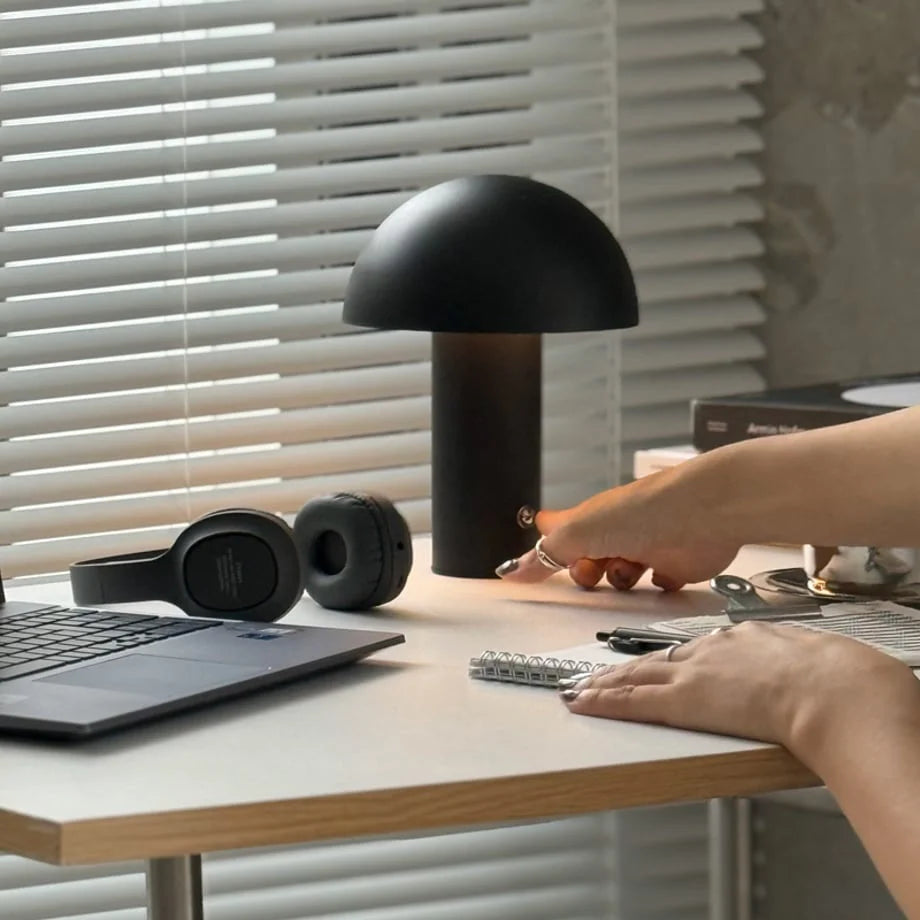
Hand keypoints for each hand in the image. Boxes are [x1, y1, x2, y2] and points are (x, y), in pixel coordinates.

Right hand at [496, 465, 741, 591]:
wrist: (702, 515)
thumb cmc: (641, 511)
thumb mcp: (578, 534)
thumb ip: (545, 556)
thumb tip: (509, 571)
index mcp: (588, 518)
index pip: (557, 529)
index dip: (546, 542)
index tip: (534, 558)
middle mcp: (615, 531)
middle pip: (587, 561)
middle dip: (584, 573)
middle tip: (590, 571)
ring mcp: (643, 547)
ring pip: (619, 576)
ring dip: (619, 581)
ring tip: (629, 571)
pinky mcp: (672, 565)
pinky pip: (656, 586)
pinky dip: (655, 586)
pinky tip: (658, 576)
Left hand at [560, 622, 919, 769]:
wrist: (835, 690)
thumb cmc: (838, 679)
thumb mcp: (811, 660)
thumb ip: (788, 664)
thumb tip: (792, 671)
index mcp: (741, 639)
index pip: (688, 653)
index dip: (661, 662)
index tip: (646, 667)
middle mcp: (710, 651)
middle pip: (653, 661)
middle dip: (619, 670)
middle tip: (591, 674)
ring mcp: (695, 675)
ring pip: (635, 678)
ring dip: (603, 685)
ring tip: (578, 688)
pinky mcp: (686, 701)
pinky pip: (635, 700)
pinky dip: (605, 701)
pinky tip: (584, 701)